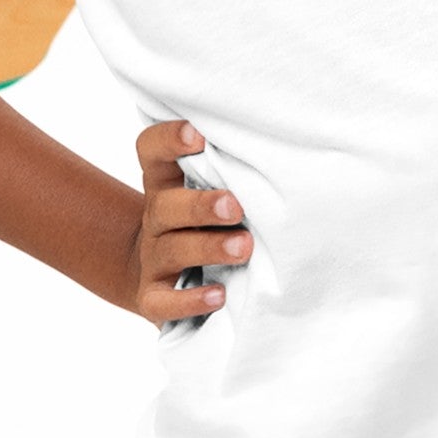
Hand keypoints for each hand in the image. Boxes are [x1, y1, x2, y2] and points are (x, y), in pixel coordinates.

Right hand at [127, 119, 251, 323]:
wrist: (163, 279)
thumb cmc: (203, 226)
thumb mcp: (210, 193)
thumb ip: (232, 173)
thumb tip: (286, 154)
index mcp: (166, 184)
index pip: (151, 151)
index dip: (168, 140)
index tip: (197, 135)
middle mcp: (156, 219)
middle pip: (165, 205)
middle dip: (201, 205)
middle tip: (235, 206)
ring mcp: (153, 259)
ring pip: (172, 250)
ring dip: (209, 248)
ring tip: (243, 248)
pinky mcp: (153, 298)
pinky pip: (164, 302)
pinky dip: (191, 300)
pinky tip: (219, 296)